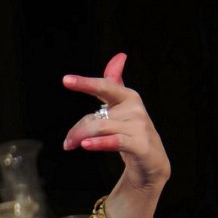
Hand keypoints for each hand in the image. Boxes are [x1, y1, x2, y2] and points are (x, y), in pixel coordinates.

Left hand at [61, 53, 170, 191]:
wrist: (152, 161)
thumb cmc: (132, 132)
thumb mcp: (123, 107)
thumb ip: (116, 84)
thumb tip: (120, 56)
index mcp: (128, 97)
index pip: (104, 86)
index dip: (85, 83)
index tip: (66, 80)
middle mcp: (134, 108)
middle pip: (96, 116)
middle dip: (77, 129)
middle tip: (67, 143)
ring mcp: (138, 126)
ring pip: (100, 128)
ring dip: (81, 137)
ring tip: (70, 145)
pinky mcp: (140, 144)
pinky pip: (114, 141)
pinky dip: (99, 143)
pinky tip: (86, 145)